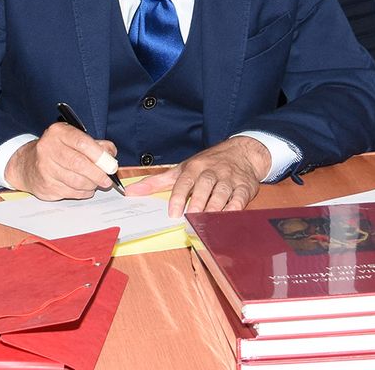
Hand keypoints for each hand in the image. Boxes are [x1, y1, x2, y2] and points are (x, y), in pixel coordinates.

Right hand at [3, 122, 119, 200]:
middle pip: (79, 164)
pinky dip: (83, 192)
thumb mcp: (74, 139)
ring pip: (76, 181)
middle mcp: (48, 148)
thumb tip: (111, 155)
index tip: (111, 164)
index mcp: (58, 132)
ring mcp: (45, 168)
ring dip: (91, 184)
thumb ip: (95, 145)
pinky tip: (85, 188)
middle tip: (107, 179)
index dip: (100, 155)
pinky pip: (71, 192)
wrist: (28, 164)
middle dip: (98, 174)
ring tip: (96, 183)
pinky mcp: (45, 185)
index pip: (82, 143)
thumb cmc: (57, 150)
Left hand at [126, 135, 269, 216]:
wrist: (241, 153)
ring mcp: (229, 179)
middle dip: (197, 203)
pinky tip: (227, 217)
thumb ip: (156, 182)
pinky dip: (234, 208)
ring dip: (214, 208)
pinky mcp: (244, 187)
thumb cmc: (207, 164)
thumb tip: (130, 192)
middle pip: (203, 187)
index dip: (178, 197)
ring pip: (221, 193)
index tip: (173, 213)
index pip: (184, 182)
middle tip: (190, 219)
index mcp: (194, 167)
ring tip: (205, 221)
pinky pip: (239, 198)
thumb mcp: (181, 169)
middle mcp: (212, 171)